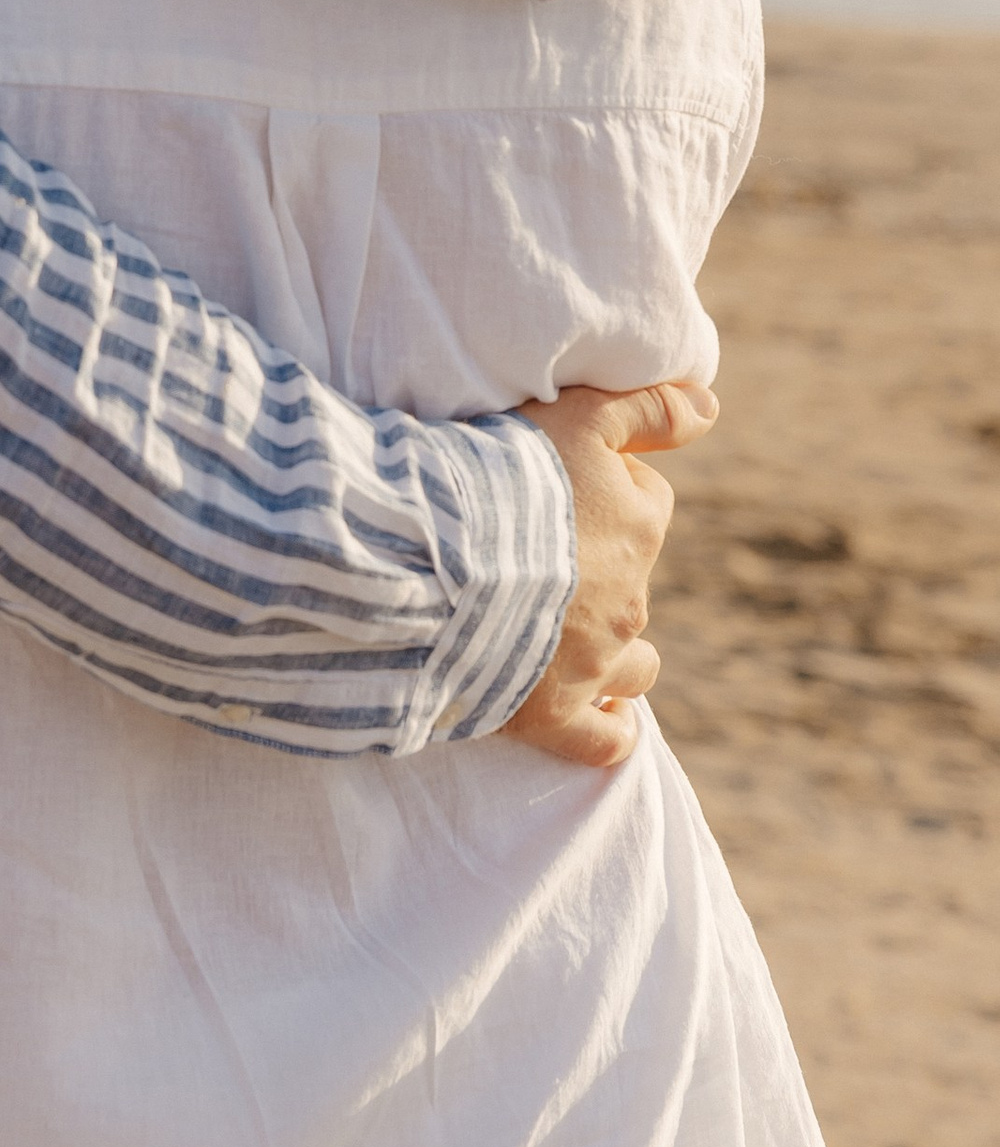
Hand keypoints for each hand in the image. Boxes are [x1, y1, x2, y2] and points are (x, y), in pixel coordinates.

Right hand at [503, 378, 719, 768]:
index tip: (554, 485)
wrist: (432, 565)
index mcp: (639, 526)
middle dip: (597, 566)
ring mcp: (596, 663)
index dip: (604, 488)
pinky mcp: (555, 716)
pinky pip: (605, 740)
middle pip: (634, 577)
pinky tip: (602, 716)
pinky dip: (609, 729)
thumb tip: (712, 406)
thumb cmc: (498, 481)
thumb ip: (646, 407)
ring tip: (568, 635)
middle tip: (531, 548)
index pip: (646, 499)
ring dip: (616, 651)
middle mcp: (630, 599)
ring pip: (636, 663)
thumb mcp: (577, 417)